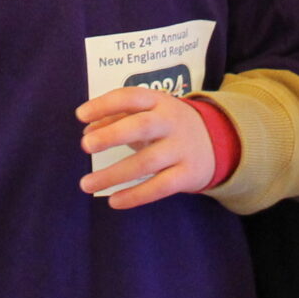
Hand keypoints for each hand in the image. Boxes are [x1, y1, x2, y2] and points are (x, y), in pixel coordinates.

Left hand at [76, 89, 214, 209]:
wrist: (218, 141)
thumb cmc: (168, 126)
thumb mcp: (148, 114)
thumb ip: (117, 119)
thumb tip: (86, 132)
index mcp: (158, 101)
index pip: (130, 97)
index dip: (105, 104)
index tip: (80, 115)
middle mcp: (171, 122)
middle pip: (142, 126)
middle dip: (112, 135)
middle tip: (85, 145)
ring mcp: (181, 149)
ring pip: (147, 162)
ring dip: (114, 174)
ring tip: (86, 183)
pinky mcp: (188, 174)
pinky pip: (159, 187)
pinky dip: (135, 195)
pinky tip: (114, 200)